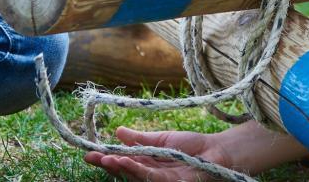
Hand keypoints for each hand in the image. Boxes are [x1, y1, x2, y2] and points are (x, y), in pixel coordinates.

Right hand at [84, 126, 232, 181]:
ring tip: (105, 159)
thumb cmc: (194, 145)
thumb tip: (118, 131)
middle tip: (90, 156)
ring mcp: (162, 181)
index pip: (125, 162)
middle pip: (127, 171)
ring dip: (120, 168)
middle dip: (108, 165)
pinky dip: (137, 169)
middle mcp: (154, 175)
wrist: (218, 150)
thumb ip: (140, 139)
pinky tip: (125, 162)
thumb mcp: (161, 139)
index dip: (108, 158)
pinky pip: (152, 177)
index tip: (90, 151)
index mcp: (150, 164)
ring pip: (137, 176)